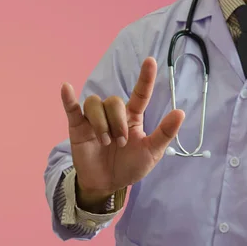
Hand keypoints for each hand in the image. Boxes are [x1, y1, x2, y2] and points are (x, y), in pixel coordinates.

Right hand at [60, 57, 184, 209]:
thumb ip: (164, 133)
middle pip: (113, 101)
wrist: (107, 184)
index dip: (145, 78)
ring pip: (95, 103)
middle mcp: (113, 114)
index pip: (140, 94)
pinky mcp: (77, 127)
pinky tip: (66, 88)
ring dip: (101, 123)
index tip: (151, 61)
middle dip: (117, 123)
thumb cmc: (130, 166)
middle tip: (120, 144)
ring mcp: (93, 119)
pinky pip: (72, 108)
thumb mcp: (151, 153)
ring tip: (105, 142)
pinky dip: (68, 98)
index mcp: (132, 117)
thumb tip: (180, 112)